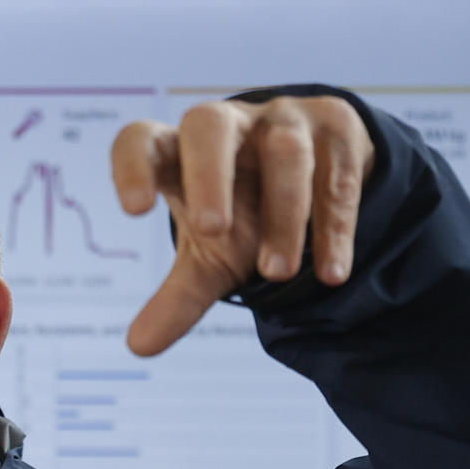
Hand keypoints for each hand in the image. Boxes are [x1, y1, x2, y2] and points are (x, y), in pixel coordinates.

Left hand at [111, 94, 374, 354]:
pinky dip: (334, 228)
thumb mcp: (208, 259)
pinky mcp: (337, 128)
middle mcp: (227, 125)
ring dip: (283, 216)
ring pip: (284, 154)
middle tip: (212, 231)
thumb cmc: (240, 216)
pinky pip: (337, 175)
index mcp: (180, 152)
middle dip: (209, 175)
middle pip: (209, 125)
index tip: (133, 209)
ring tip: (277, 274)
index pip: (141, 140)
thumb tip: (137, 347)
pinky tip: (331, 273)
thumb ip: (176, 298)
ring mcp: (283, 121)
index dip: (132, 165)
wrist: (314, 183)